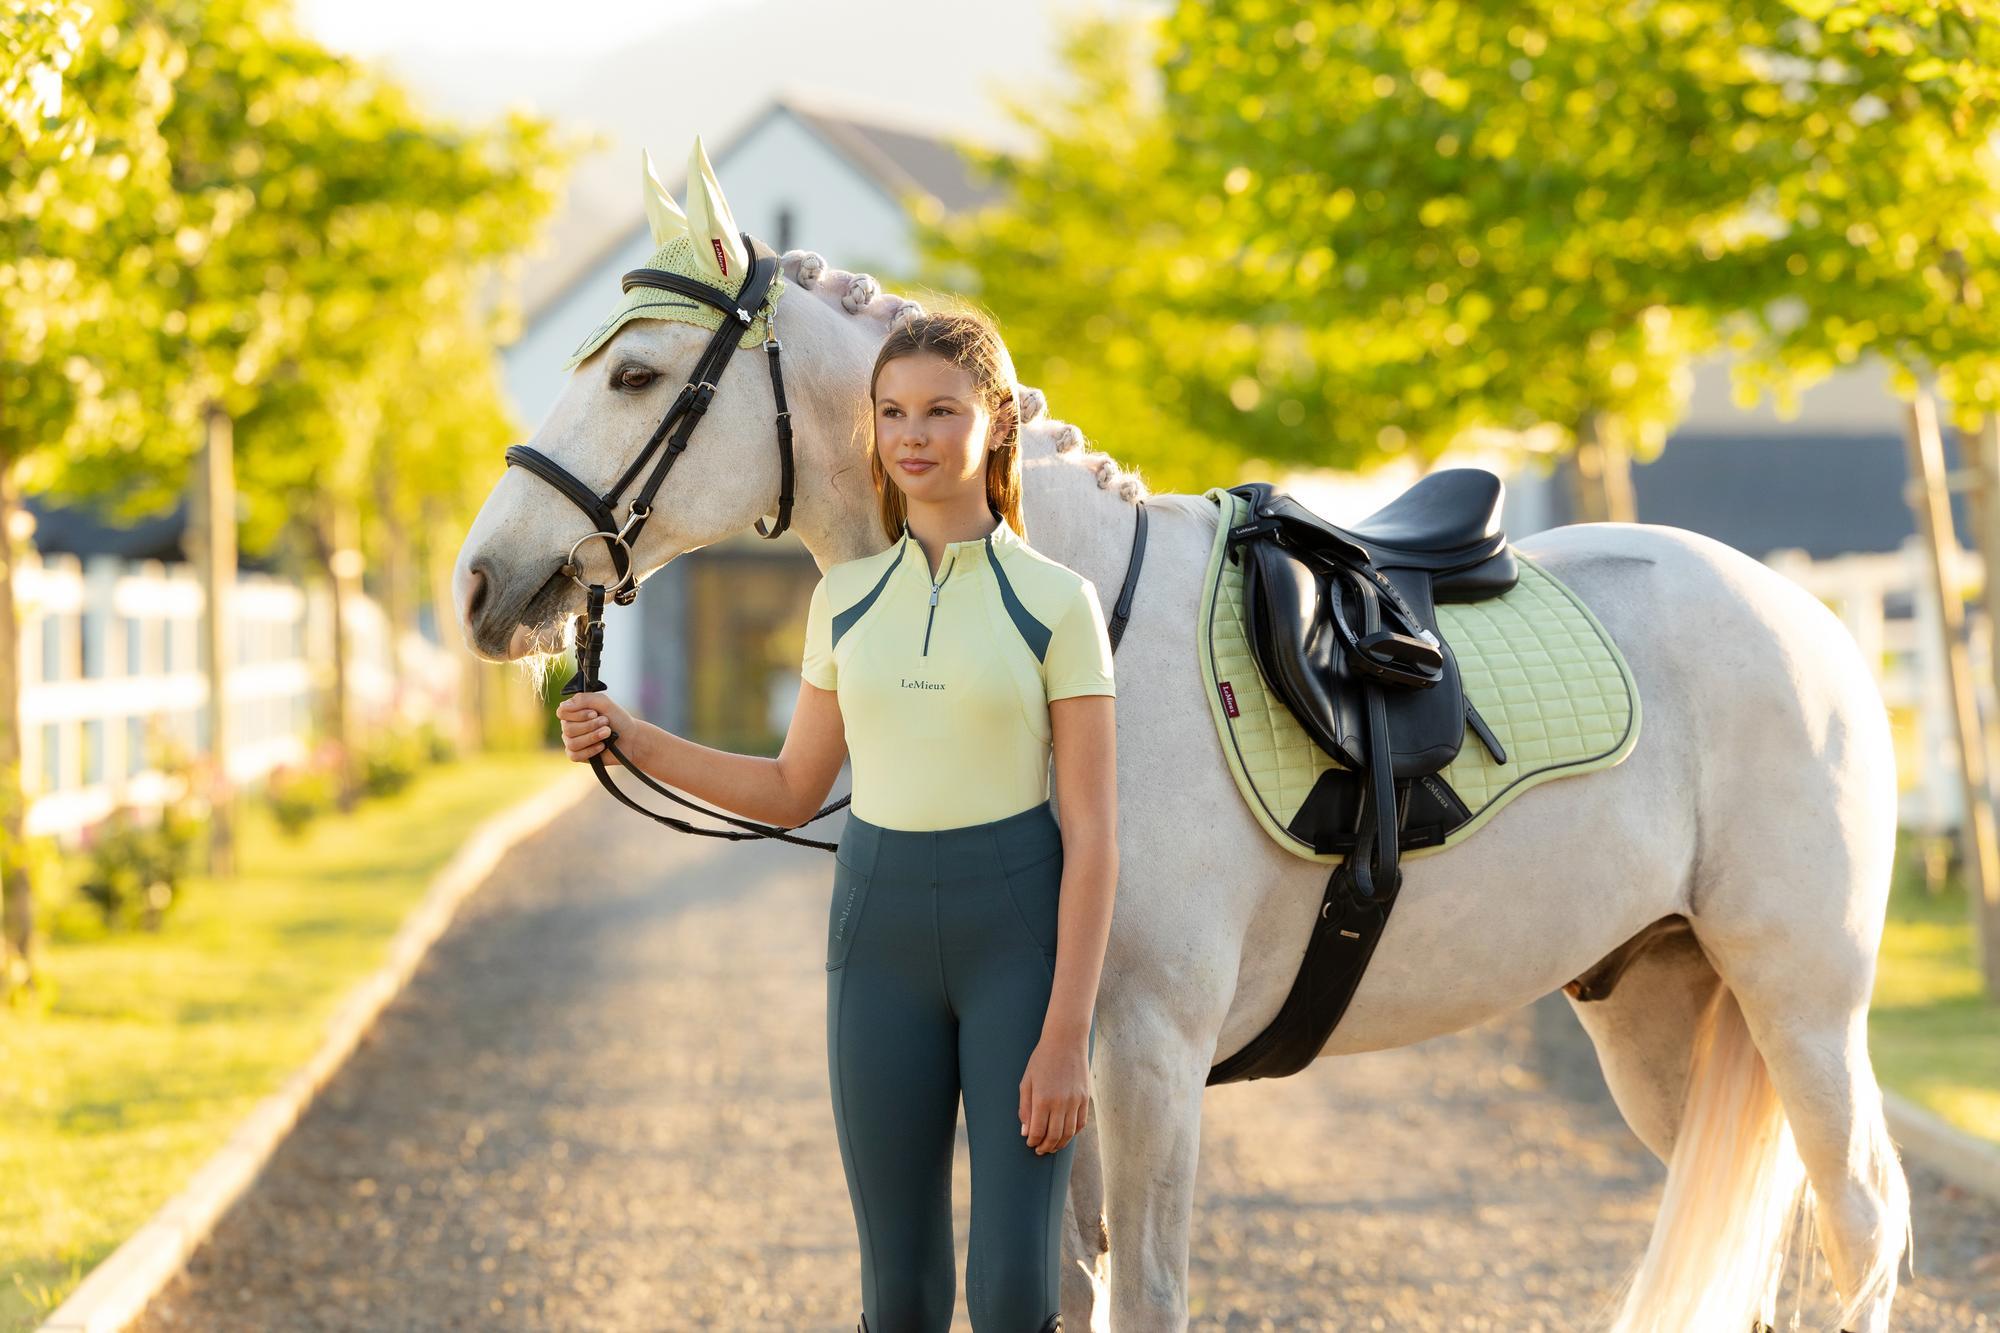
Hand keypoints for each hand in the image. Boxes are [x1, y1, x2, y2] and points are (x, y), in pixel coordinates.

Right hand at [556, 690, 634, 766]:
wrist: (631, 738)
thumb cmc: (618, 719)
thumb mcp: (604, 702)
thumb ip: (584, 699)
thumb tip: (563, 705)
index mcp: (574, 712)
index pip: (562, 712)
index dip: (578, 714)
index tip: (594, 713)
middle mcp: (570, 726)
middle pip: (568, 728)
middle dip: (590, 726)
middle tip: (606, 722)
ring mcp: (572, 741)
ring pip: (572, 742)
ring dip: (593, 737)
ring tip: (607, 733)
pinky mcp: (578, 755)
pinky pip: (574, 755)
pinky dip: (590, 750)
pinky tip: (602, 746)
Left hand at [1019, 1035, 1090, 1154]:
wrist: (1066, 1041)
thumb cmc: (1042, 1060)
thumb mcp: (1027, 1081)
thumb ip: (1025, 1108)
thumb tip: (1026, 1132)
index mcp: (1042, 1099)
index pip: (1038, 1131)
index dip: (1033, 1141)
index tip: (1030, 1143)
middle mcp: (1060, 1103)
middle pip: (1054, 1136)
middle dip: (1046, 1147)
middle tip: (1040, 1150)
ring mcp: (1075, 1101)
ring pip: (1069, 1133)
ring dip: (1060, 1144)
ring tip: (1052, 1147)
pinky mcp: (1085, 1098)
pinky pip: (1081, 1123)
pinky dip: (1074, 1133)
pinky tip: (1066, 1135)